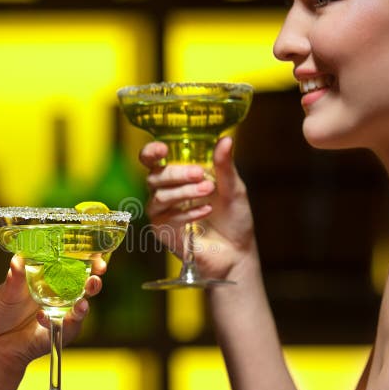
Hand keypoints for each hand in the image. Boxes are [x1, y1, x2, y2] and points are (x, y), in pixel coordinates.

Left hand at [0, 256, 102, 374]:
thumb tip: (17, 260)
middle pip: (86, 286)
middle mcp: (63, 294)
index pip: (76, 264)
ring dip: (84, 305)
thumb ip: (14, 278)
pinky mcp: (60, 332)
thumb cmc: (1, 310)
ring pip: (82, 308)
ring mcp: (64, 313)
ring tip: (81, 303)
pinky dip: (57, 322)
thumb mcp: (6, 291)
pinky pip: (66, 327)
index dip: (89, 259)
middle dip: (94, 281)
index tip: (96, 256)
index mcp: (52, 276)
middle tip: (95, 278)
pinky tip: (42, 317)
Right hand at [139, 137, 255, 280]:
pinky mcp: (164, 232)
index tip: (163, 149)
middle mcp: (164, 192)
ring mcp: (162, 213)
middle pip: (154, 177)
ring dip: (184, 192)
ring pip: (159, 197)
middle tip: (200, 173)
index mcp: (176, 177)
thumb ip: (224, 165)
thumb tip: (226, 139)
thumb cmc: (233, 217)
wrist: (237, 249)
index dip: (151, 153)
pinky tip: (206, 210)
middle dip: (176, 173)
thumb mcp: (233, 187)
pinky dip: (188, 213)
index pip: (152, 160)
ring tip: (208, 191)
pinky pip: (168, 219)